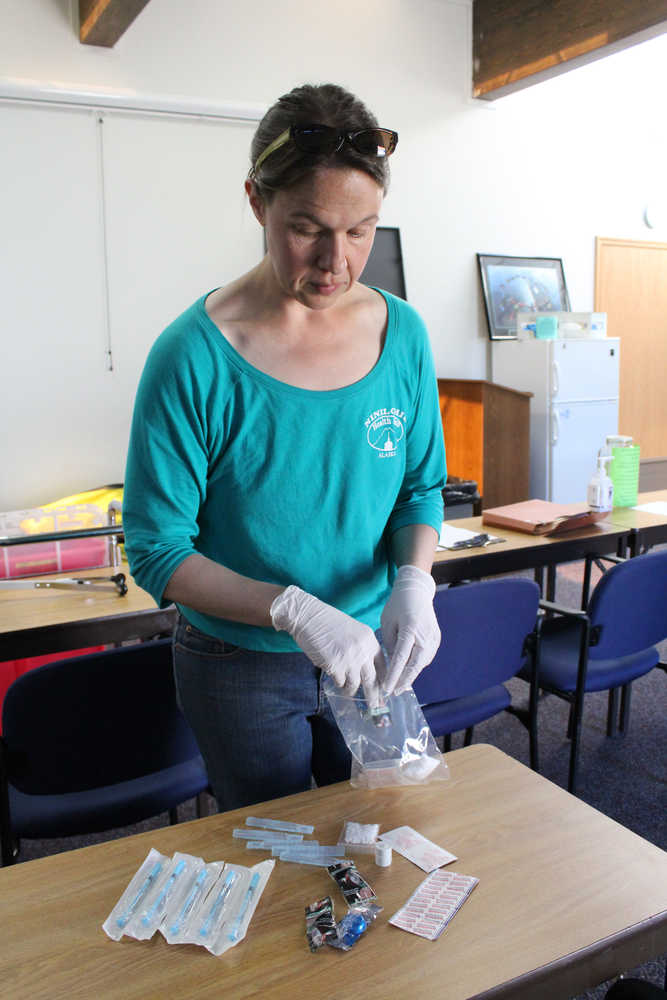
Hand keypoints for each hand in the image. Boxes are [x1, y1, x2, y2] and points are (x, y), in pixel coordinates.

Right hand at [270, 586, 381, 704]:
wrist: (307, 616)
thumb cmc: (327, 623)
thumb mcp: (352, 630)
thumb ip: (361, 647)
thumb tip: (366, 669)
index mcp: (369, 639)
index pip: (383, 664)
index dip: (384, 679)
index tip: (384, 690)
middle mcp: (362, 650)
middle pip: (373, 679)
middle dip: (374, 695)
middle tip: (375, 705)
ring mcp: (349, 658)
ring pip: (355, 684)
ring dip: (351, 689)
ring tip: (348, 692)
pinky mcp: (334, 665)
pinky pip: (339, 682)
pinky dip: (338, 683)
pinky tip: (335, 680)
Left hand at [380, 564, 440, 695]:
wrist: (417, 591)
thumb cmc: (397, 605)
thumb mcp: (387, 622)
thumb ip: (390, 644)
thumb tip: (392, 665)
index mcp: (410, 629)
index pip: (400, 658)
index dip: (394, 676)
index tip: (386, 688)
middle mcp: (424, 634)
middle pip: (415, 665)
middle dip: (404, 681)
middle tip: (394, 693)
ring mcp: (433, 637)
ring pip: (422, 663)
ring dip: (411, 675)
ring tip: (400, 685)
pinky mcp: (436, 638)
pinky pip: (426, 657)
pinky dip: (417, 665)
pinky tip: (409, 672)